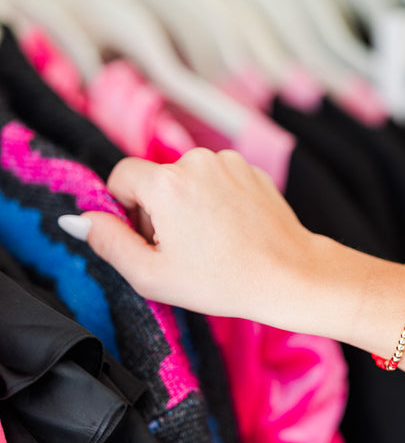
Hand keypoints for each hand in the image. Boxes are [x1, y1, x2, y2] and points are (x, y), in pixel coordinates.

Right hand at [61, 149, 317, 325]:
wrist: (289, 275)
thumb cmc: (221, 281)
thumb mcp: (151, 274)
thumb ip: (107, 241)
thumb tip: (77, 219)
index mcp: (166, 183)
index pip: (121, 177)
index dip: (126, 210)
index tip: (148, 238)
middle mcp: (196, 161)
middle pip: (155, 179)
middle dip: (158, 210)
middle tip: (182, 249)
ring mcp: (228, 162)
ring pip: (187, 179)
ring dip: (188, 205)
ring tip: (211, 242)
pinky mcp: (250, 169)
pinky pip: (217, 179)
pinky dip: (216, 200)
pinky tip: (231, 231)